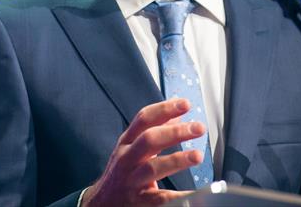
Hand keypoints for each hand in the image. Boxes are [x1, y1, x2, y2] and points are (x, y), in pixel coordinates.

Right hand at [81, 98, 205, 206]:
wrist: (101, 203)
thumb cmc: (121, 172)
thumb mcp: (132, 148)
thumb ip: (155, 130)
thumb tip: (177, 113)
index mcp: (127, 142)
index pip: (144, 119)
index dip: (164, 109)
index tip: (184, 103)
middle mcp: (127, 158)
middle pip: (149, 140)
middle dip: (174, 132)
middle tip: (198, 128)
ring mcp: (132, 180)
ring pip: (153, 168)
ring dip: (177, 160)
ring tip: (197, 156)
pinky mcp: (139, 201)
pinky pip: (161, 199)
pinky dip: (180, 197)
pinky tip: (197, 195)